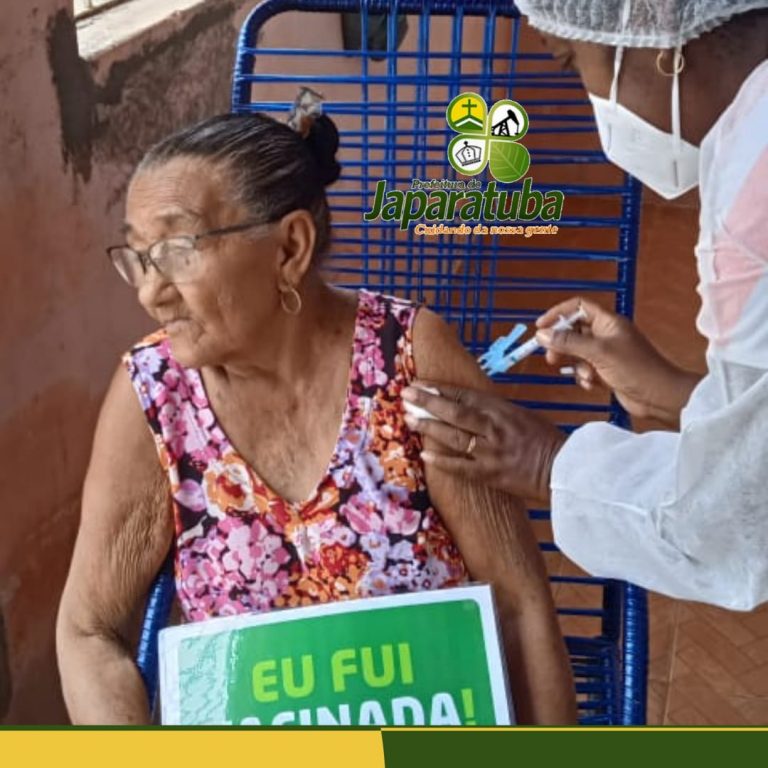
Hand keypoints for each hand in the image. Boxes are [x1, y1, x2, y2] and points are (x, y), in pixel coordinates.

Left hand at [402, 382, 565, 501]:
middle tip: (406, 394)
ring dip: (429, 426)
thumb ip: (494, 411)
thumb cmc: (545, 441)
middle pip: (454, 411)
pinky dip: (442, 460)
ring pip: (453, 435)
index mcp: (502, 409)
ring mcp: (491, 451)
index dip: (440, 388)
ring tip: (409, 419)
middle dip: (427, 401)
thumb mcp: (521, 415)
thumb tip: (466, 405)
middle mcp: (494, 427)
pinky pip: (461, 467)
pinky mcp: (490, 474)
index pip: (465, 395)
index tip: (420, 383)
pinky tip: (424, 454)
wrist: (565, 469)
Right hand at [536, 298, 700, 426]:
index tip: (541, 327)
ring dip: (576, 365)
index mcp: (608, 322)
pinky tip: (592, 384)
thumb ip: (568, 342)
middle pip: (573, 331)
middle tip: (551, 357)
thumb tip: (542, 334)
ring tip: (584, 375)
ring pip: (577, 353)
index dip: (558, 314)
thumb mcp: (598, 353)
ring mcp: (606, 354)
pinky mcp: (606, 371)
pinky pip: (584, 369)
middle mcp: (606, 335)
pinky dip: (584, 377)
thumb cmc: (636, 369)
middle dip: (562, 345)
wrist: (659, 396)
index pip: (578, 307)